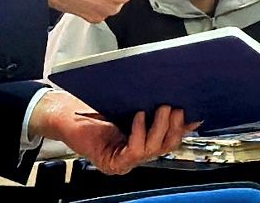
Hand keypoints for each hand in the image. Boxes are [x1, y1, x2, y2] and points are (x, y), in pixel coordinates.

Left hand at [29, 91, 195, 174]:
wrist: (64, 114)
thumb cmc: (92, 107)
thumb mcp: (127, 103)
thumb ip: (150, 104)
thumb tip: (177, 96)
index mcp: (143, 139)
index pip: (171, 138)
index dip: (184, 128)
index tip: (196, 114)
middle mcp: (137, 153)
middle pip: (167, 146)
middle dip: (175, 128)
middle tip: (176, 108)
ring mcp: (125, 161)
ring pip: (153, 150)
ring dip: (159, 128)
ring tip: (161, 108)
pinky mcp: (112, 163)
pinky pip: (134, 152)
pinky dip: (139, 133)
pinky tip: (138, 117)